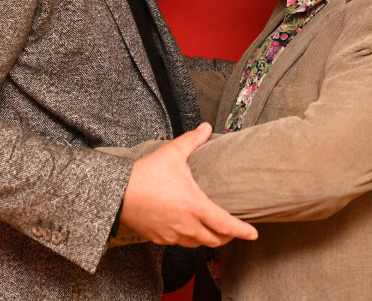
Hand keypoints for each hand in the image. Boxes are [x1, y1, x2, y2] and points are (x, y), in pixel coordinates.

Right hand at [119, 123, 257, 247]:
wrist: (118, 192)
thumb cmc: (146, 174)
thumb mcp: (172, 153)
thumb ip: (192, 140)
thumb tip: (206, 127)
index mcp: (195, 206)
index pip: (226, 225)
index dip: (242, 230)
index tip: (253, 233)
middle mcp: (187, 225)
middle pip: (215, 240)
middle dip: (228, 237)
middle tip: (233, 231)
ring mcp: (173, 234)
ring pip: (198, 244)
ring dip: (208, 238)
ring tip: (211, 229)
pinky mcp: (159, 238)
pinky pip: (179, 243)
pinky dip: (188, 238)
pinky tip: (185, 228)